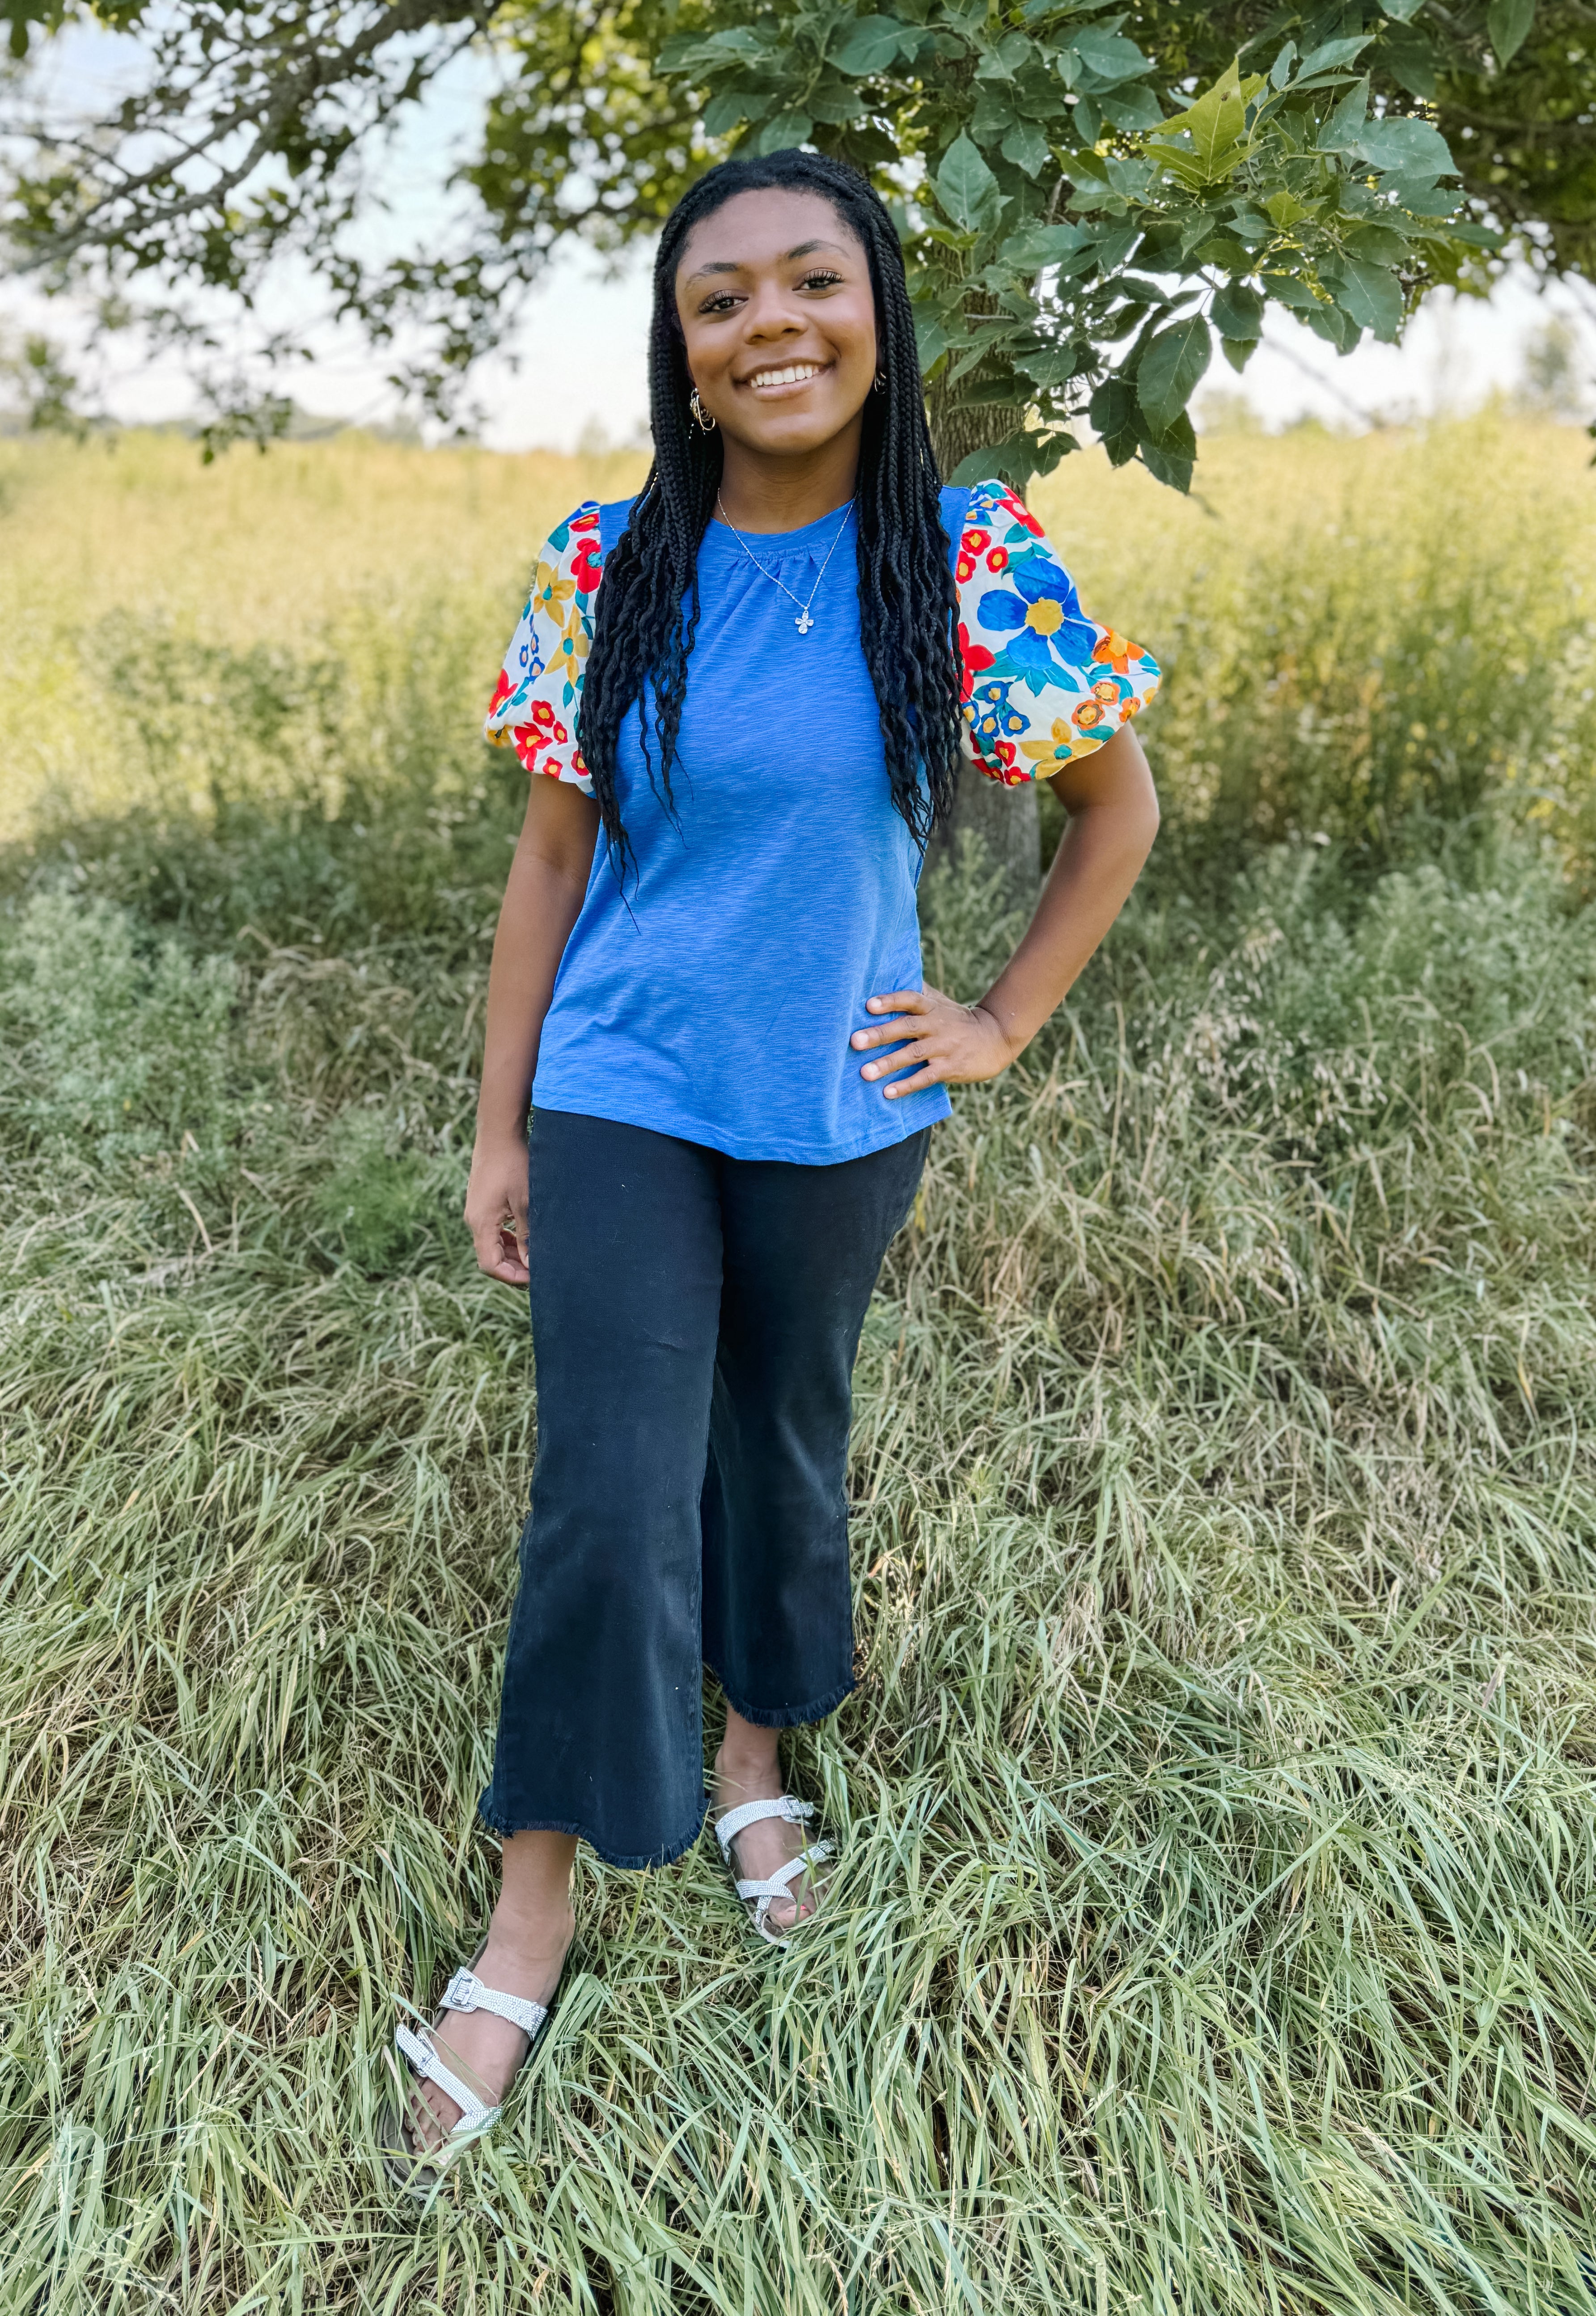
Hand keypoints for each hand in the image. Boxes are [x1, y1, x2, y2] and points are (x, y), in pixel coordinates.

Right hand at [464, 1131, 530, 1286]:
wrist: (498, 1132)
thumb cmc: (514, 1163)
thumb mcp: (526, 1202)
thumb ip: (528, 1235)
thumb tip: (532, 1264)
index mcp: (481, 1223)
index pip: (490, 1264)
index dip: (511, 1276)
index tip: (535, 1278)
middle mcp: (474, 1219)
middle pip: (490, 1257)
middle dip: (513, 1267)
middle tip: (539, 1269)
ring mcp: (476, 1210)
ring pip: (492, 1243)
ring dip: (511, 1253)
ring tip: (535, 1254)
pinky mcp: (482, 1202)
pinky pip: (492, 1229)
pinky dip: (507, 1238)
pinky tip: (525, 1235)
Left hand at [850, 984, 1018, 1098]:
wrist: (996, 1038)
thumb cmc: (958, 1021)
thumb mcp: (941, 1003)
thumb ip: (917, 994)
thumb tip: (889, 977)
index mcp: (932, 1008)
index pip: (910, 999)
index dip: (890, 1001)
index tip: (869, 1005)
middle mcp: (936, 1025)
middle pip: (906, 1027)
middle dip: (880, 1034)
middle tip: (855, 1041)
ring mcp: (944, 1047)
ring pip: (913, 1054)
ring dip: (888, 1063)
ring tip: (865, 1073)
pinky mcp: (951, 1067)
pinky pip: (926, 1077)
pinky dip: (907, 1085)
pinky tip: (888, 1092)